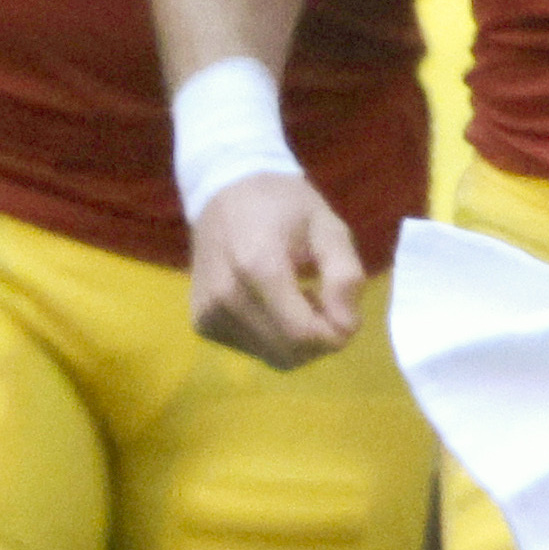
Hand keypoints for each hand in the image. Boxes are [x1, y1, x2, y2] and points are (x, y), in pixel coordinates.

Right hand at [187, 172, 372, 367]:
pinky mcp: (201, 324)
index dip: (336, 332)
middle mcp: (225, 297)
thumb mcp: (328, 226)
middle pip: (289, 352)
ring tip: (301, 298)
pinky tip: (277, 306)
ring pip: (273, 357)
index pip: (302, 333)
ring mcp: (208, 314)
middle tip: (326, 300)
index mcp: (257, 266)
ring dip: (299, 341)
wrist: (224, 192)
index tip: (347, 309)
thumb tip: (347, 327)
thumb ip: (345, 274)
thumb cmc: (283, 205)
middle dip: (321, 339)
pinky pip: (253, 351)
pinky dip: (275, 339)